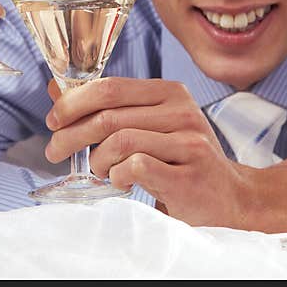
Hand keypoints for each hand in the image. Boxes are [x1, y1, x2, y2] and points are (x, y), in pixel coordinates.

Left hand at [44, 78, 286, 232]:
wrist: (232, 198)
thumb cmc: (182, 161)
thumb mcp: (148, 126)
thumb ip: (107, 108)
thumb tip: (56, 89)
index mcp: (170, 93)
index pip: (111, 87)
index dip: (75, 102)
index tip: (53, 119)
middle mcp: (182, 112)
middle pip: (110, 115)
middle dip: (72, 134)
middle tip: (55, 150)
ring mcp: (189, 142)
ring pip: (121, 140)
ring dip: (97, 159)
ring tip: (97, 170)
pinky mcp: (190, 174)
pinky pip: (136, 167)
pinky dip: (118, 175)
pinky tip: (119, 181)